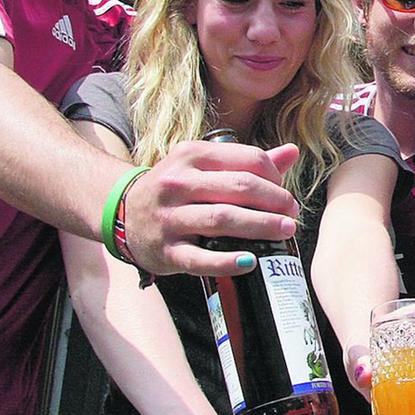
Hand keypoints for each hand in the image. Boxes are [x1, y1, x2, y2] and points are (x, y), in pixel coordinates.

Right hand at [124, 140, 302, 275]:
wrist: (122, 212)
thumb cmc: (176, 189)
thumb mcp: (203, 165)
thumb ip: (247, 160)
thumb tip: (293, 152)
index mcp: (192, 155)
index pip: (249, 160)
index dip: (276, 177)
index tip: (285, 192)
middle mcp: (178, 183)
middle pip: (240, 187)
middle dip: (275, 200)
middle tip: (292, 214)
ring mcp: (169, 217)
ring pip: (223, 218)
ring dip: (261, 225)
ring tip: (285, 231)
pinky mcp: (165, 250)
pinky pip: (199, 258)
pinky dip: (227, 262)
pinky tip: (250, 261)